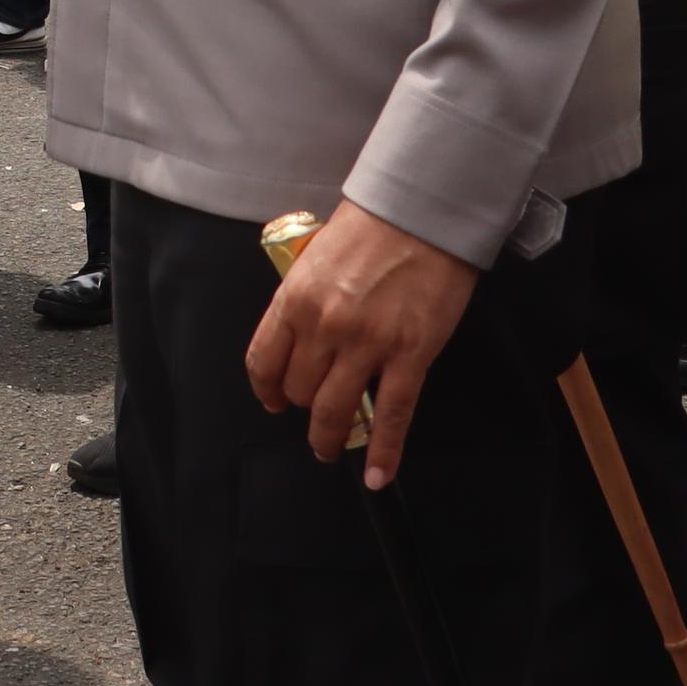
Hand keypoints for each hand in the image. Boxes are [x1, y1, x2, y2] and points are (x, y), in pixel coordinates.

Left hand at [241, 203, 480, 490]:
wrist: (422, 210)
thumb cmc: (371, 225)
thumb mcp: (315, 255)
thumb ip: (303, 297)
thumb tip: (300, 331)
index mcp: (294, 299)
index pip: (264, 361)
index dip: (266, 389)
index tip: (273, 401)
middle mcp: (323, 327)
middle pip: (300, 390)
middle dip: (303, 408)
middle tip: (313, 414)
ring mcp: (367, 345)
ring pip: (336, 411)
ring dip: (330, 437)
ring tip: (331, 447)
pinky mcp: (410, 356)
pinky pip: (391, 416)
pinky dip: (384, 452)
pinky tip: (379, 475)